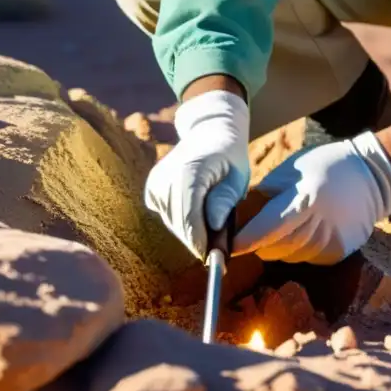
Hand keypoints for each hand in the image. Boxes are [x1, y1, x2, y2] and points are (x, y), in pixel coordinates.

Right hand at [143, 89, 249, 259]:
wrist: (210, 133)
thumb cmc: (229, 156)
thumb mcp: (238, 175)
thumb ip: (225, 199)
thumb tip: (214, 225)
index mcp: (190, 171)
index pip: (190, 216)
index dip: (199, 240)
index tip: (211, 257)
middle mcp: (167, 176)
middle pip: (178, 223)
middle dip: (196, 241)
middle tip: (215, 255)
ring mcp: (156, 181)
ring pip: (171, 222)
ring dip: (189, 231)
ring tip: (209, 232)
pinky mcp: (152, 187)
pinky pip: (165, 215)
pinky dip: (180, 220)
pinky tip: (196, 212)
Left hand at [233, 131, 390, 264]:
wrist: (371, 176)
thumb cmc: (324, 166)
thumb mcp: (290, 170)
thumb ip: (265, 195)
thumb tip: (238, 217)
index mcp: (305, 199)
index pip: (268, 228)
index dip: (246, 240)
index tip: (229, 244)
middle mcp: (320, 225)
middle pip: (275, 247)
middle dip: (260, 242)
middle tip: (256, 228)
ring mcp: (331, 242)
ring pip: (288, 256)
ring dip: (279, 245)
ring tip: (287, 223)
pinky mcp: (339, 252)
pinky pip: (306, 257)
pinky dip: (298, 248)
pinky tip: (306, 229)